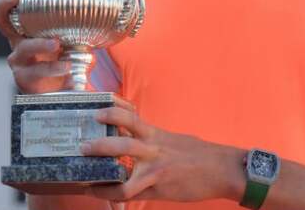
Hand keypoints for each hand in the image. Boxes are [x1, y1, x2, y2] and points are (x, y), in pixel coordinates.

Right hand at [0, 0, 71, 92]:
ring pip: (23, 47)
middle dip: (6, 4)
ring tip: (58, 44)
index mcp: (27, 26)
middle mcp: (18, 40)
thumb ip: (79, 21)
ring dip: (41, 44)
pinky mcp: (24, 78)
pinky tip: (67, 68)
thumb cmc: (65, 57)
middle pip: (1, 18)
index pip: (12, 3)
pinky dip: (53, 69)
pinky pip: (36, 72)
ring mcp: (19, 59)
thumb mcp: (71, 35)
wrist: (63, 89)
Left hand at [80, 105, 243, 202]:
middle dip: (100, 144)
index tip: (95, 108)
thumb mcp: (174, 140)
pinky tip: (103, 196)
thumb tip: (135, 141)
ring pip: (124, 171)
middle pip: (122, 141)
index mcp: (156, 133)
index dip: (111, 110)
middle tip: (82, 145)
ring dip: (101, 176)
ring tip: (86, 180)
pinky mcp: (159, 186)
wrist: (222, 169)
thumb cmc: (199, 155)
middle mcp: (153, 148)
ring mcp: (155, 168)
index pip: (129, 116)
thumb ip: (153, 140)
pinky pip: (131, 193)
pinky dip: (114, 196)